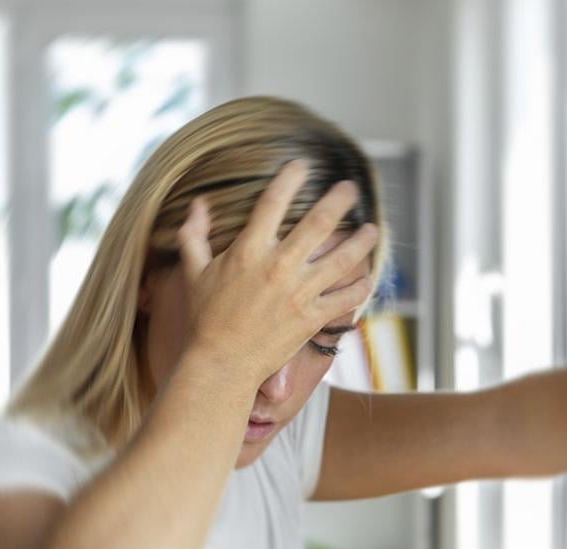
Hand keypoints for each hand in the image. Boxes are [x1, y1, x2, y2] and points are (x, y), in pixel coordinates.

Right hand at [175, 160, 376, 383]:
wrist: (221, 364)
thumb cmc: (205, 318)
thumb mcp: (194, 272)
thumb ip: (194, 235)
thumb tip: (198, 204)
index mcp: (249, 251)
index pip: (273, 203)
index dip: (290, 178)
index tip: (303, 165)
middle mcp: (278, 267)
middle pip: (318, 222)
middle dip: (339, 200)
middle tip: (350, 188)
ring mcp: (299, 293)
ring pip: (342, 259)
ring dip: (361, 241)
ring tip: (372, 229)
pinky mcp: (312, 319)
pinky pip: (346, 298)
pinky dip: (361, 287)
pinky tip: (368, 277)